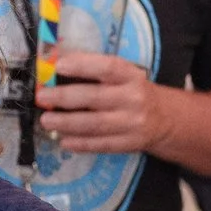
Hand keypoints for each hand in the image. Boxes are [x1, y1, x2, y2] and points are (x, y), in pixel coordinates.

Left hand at [37, 51, 172, 157]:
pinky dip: (81, 144)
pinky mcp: (130, 143)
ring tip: (46, 120)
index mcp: (131, 76)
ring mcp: (133, 124)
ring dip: (67, 123)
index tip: (59, 65)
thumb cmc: (134, 92)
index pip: (108, 67)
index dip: (83, 65)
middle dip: (65, 97)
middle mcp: (133, 99)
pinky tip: (64, 140)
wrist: (167, 119)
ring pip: (95, 124)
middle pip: (96, 97)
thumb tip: (57, 68)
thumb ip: (96, 72)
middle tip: (43, 98)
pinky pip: (101, 144)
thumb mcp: (125, 77)